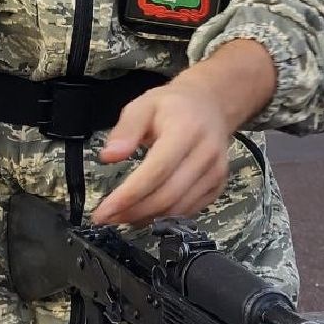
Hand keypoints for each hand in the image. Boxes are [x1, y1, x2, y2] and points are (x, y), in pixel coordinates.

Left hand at [90, 80, 233, 227]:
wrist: (210, 106)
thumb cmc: (173, 106)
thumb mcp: (143, 105)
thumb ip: (126, 129)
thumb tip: (109, 156)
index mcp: (186, 130)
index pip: (156, 171)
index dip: (129, 195)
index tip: (104, 210)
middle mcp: (206, 154)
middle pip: (167, 195)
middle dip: (134, 211)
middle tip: (107, 217)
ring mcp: (215, 172)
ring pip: (178, 208)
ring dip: (147, 218)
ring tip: (122, 216)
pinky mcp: (218, 186)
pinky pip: (190, 210)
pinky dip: (165, 217)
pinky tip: (145, 214)